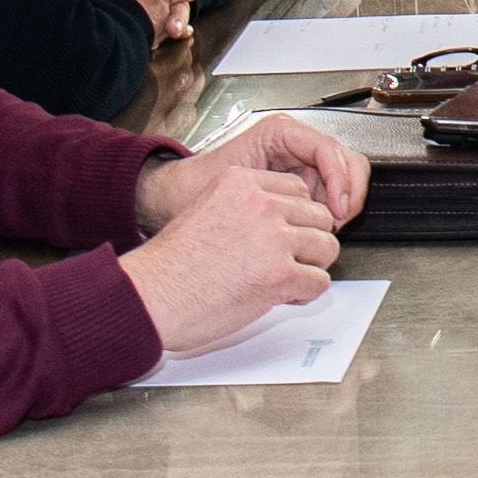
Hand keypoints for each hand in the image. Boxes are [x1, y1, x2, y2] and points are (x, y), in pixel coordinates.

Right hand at [117, 167, 340, 354]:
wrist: (150, 296)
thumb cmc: (170, 265)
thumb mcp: (205, 210)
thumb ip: (245, 208)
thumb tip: (282, 221)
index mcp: (241, 182)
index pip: (296, 188)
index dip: (294, 217)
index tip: (284, 233)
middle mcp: (260, 204)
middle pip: (318, 216)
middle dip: (308, 240)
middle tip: (290, 259)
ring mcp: (273, 238)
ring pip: (326, 246)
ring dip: (312, 266)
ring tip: (288, 279)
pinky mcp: (280, 274)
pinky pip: (319, 280)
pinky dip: (306, 293)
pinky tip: (285, 296)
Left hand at [141, 113, 370, 233]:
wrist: (178, 196)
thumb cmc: (196, 186)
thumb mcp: (233, 184)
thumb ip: (273, 193)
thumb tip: (314, 210)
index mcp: (281, 132)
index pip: (329, 150)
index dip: (339, 180)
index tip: (337, 209)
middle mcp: (296, 144)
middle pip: (347, 161)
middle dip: (348, 193)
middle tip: (338, 222)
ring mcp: (303, 164)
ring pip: (346, 179)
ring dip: (343, 205)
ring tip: (326, 230)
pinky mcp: (304, 184)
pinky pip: (332, 195)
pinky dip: (332, 214)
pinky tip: (317, 231)